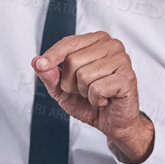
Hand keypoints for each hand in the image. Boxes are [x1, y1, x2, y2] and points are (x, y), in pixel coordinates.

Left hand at [34, 32, 152, 162]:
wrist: (112, 121)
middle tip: (84, 90)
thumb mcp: (62, 89)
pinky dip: (96, 99)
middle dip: (71, 82)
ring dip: (85, 92)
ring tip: (95, 94)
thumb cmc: (91, 101)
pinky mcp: (127, 77)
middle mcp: (111, 45)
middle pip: (73, 60)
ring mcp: (122, 60)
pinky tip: (105, 99)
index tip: (41, 64)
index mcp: (96, 41)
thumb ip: (49, 75)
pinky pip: (97, 88)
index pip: (68, 42)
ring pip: (84, 75)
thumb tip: (37, 62)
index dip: (52, 55)